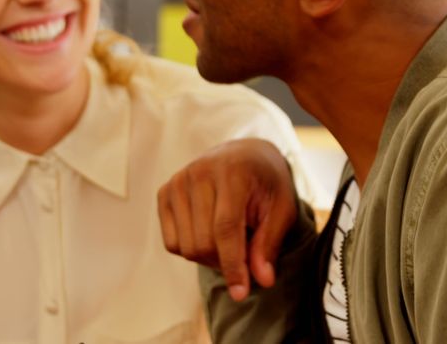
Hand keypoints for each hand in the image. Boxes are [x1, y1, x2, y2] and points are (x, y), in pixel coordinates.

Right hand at [157, 138, 297, 301]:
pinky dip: (191, 250)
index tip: (241, 292)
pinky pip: (172, 242)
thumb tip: (262, 280)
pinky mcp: (165, 192)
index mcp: (232, 172)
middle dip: (225, 262)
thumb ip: (270, 243)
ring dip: (209, 258)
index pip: (225, 228)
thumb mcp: (282, 209)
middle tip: (245, 256)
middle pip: (203, 242)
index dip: (233, 265)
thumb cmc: (266, 183)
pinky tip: (209, 235)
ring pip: (186, 246)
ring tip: (229, 243)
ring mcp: (178, 181)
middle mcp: (199, 173)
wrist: (245, 155)